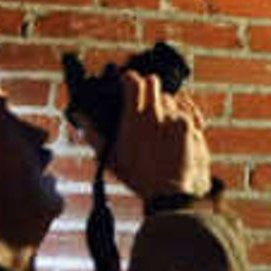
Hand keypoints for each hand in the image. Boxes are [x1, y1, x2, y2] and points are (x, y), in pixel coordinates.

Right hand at [106, 71, 213, 204]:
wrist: (169, 192)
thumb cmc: (137, 177)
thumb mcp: (111, 158)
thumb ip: (93, 133)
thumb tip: (79, 115)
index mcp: (134, 120)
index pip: (133, 82)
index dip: (129, 78)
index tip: (127, 81)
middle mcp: (156, 115)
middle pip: (154, 82)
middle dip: (148, 85)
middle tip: (144, 96)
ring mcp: (176, 119)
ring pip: (171, 97)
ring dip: (165, 105)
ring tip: (160, 122)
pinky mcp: (191, 125)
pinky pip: (186, 109)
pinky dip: (181, 115)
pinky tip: (175, 127)